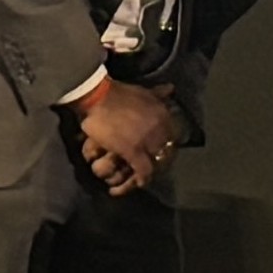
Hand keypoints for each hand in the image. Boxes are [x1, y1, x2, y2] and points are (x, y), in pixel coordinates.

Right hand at [77, 74, 182, 192]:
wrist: (97, 96)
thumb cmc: (116, 92)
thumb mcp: (143, 91)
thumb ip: (158, 93)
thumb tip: (171, 88)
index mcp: (164, 113)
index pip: (175, 136)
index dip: (167, 145)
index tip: (160, 151)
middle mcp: (161, 128)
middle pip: (167, 152)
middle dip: (160, 160)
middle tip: (150, 167)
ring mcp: (148, 140)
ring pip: (156, 163)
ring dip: (150, 171)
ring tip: (141, 178)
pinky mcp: (133, 151)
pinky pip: (144, 171)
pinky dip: (140, 180)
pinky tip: (136, 184)